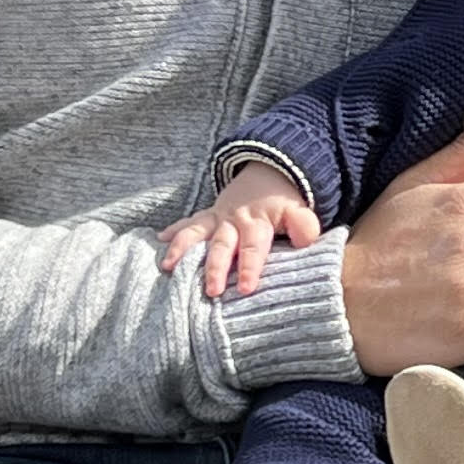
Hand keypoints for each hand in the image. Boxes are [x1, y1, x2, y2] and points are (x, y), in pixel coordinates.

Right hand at [160, 168, 324, 297]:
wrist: (270, 172)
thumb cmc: (284, 203)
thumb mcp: (298, 211)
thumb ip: (303, 225)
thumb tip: (305, 240)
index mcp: (258, 223)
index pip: (254, 247)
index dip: (249, 267)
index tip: (244, 288)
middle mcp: (234, 221)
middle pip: (222, 246)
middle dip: (215, 267)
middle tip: (210, 290)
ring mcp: (217, 218)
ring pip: (197, 233)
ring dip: (183, 250)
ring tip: (169, 267)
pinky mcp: (207, 217)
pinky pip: (188, 223)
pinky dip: (173, 231)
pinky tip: (158, 241)